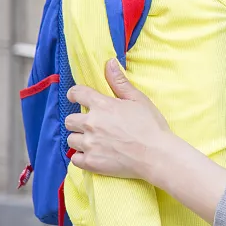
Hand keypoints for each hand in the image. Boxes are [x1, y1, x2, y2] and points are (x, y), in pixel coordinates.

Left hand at [65, 59, 171, 180]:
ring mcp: (89, 144)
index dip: (75, 94)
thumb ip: (120, 82)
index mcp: (102, 105)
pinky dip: (82, 157)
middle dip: (78, 121)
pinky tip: (94, 155)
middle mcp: (91, 124)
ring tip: (95, 141)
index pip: (77, 93)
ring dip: (81, 139)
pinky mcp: (90, 162)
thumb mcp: (138, 99)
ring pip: (71, 139)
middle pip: (69, 120)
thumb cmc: (151, 126)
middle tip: (92, 125)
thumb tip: (109, 62)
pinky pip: (75, 159)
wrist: (156, 155)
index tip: (77, 97)